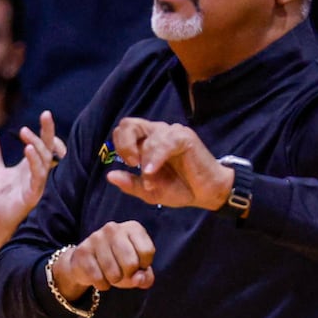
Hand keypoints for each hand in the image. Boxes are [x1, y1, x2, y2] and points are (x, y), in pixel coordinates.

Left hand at [0, 113, 63, 249]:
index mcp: (27, 168)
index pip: (42, 145)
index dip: (45, 131)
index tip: (43, 113)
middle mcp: (34, 175)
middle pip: (48, 150)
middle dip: (48, 132)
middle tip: (46, 114)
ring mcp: (35, 186)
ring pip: (45, 161)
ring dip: (37, 145)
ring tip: (26, 131)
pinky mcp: (31, 197)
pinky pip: (37, 178)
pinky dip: (34, 163)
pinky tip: (28, 150)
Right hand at [53, 221, 156, 297]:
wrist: (87, 263)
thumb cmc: (119, 264)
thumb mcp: (138, 270)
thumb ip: (145, 277)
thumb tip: (137, 279)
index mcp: (132, 228)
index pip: (147, 252)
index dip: (143, 265)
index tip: (137, 264)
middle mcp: (114, 228)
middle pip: (131, 263)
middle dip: (129, 275)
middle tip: (123, 272)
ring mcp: (96, 238)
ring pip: (114, 273)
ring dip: (114, 281)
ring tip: (110, 274)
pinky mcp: (83, 251)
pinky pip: (98, 278)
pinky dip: (102, 284)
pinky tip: (99, 277)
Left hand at [105, 119, 233, 210]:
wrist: (207, 193)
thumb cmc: (180, 188)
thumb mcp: (149, 191)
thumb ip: (130, 183)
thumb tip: (110, 176)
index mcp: (147, 141)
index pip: (125, 130)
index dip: (121, 145)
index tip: (129, 165)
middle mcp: (157, 133)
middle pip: (129, 124)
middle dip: (124, 143)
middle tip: (131, 163)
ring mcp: (171, 133)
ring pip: (148, 137)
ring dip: (145, 161)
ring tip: (150, 180)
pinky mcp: (184, 137)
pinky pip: (164, 143)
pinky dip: (155, 158)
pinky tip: (152, 171)